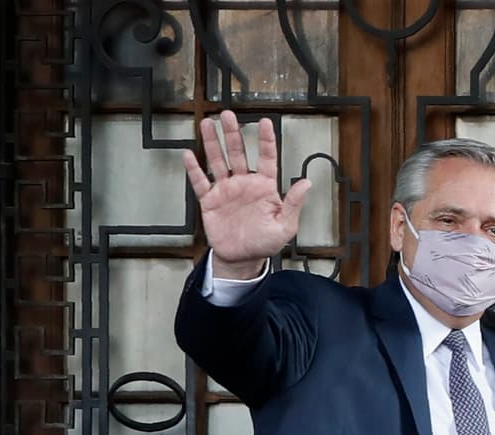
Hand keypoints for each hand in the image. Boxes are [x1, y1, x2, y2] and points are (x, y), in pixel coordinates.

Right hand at [182, 110, 311, 278]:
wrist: (242, 259)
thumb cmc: (265, 243)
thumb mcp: (285, 226)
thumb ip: (293, 204)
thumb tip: (306, 183)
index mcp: (265, 187)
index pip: (267, 158)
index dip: (266, 140)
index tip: (264, 122)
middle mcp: (245, 183)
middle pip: (238, 152)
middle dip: (233, 133)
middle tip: (228, 115)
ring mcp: (226, 190)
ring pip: (218, 161)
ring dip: (213, 143)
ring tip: (206, 124)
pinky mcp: (210, 201)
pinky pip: (200, 182)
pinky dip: (194, 169)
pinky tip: (189, 155)